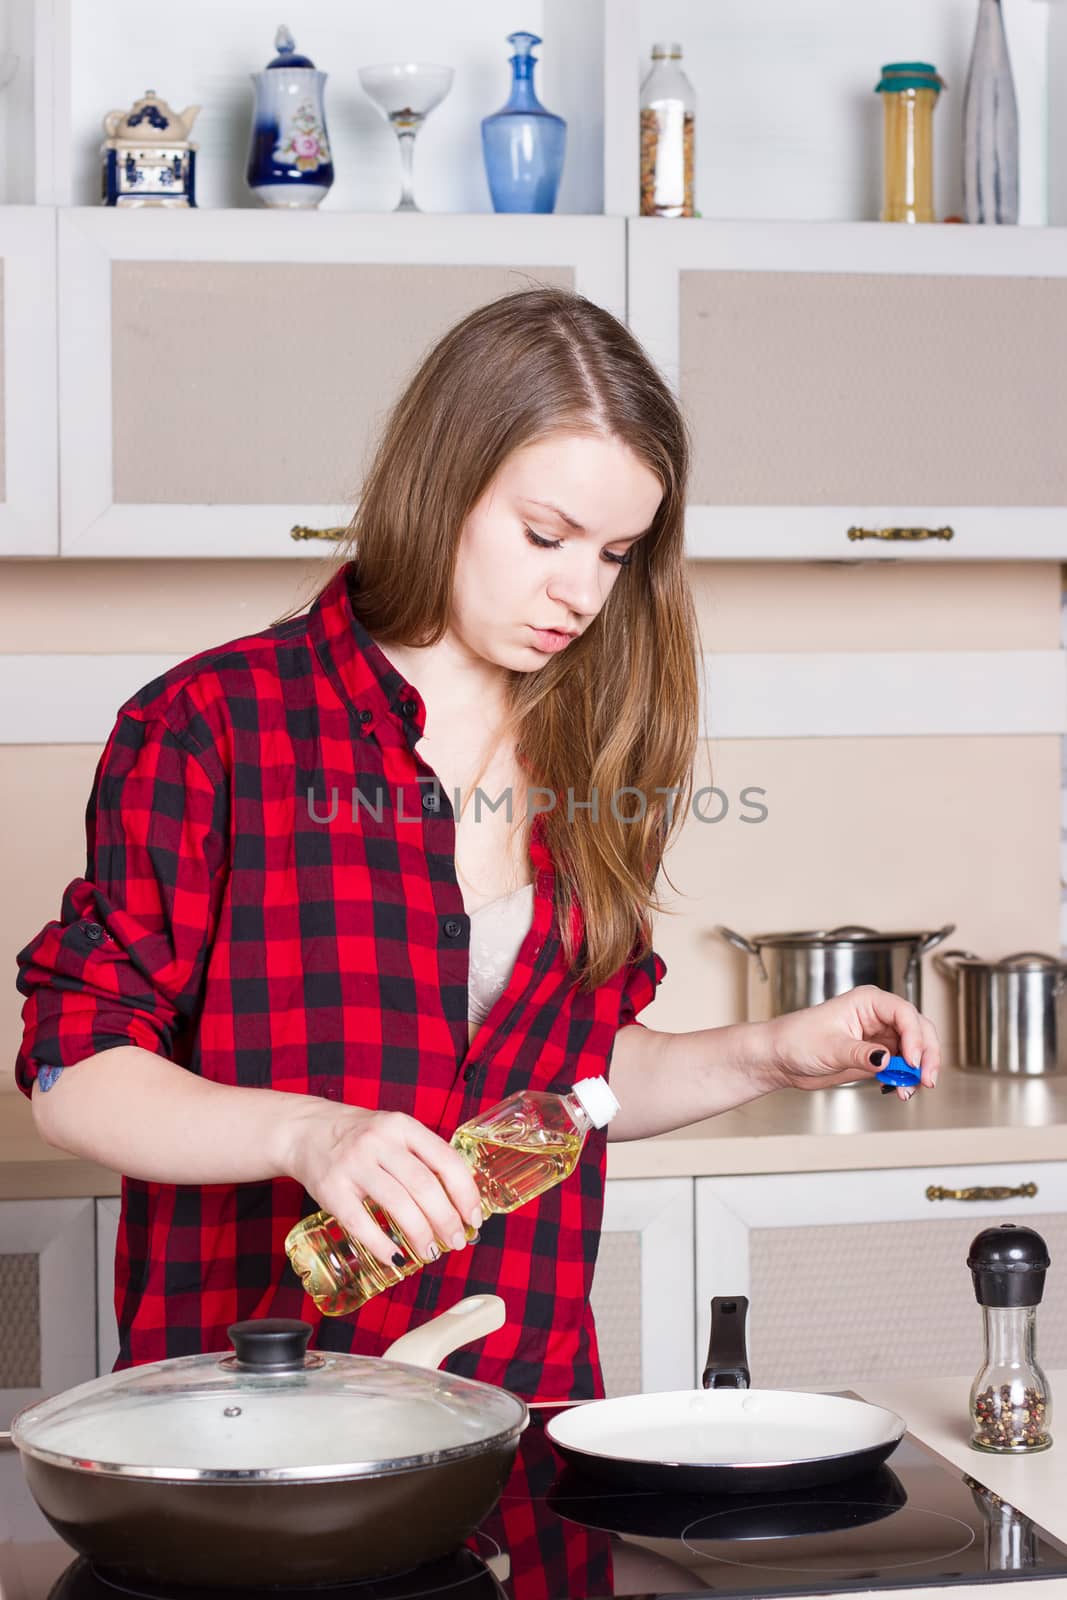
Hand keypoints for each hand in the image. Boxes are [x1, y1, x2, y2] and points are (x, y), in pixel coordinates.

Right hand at [283, 1101, 483, 1267]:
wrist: (305, 1131)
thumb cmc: (360, 1137)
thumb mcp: (394, 1133)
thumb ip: (422, 1157)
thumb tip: (459, 1203)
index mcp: (403, 1126)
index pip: (445, 1160)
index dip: (465, 1193)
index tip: (474, 1218)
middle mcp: (380, 1141)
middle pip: (424, 1185)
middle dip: (446, 1220)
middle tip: (457, 1241)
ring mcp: (354, 1164)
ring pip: (397, 1203)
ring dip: (420, 1234)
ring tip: (431, 1252)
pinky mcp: (331, 1188)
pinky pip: (360, 1222)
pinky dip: (381, 1245)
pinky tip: (395, 1258)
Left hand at [765, 985, 940, 1097]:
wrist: (781, 1059)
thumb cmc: (796, 1040)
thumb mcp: (830, 1048)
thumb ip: (861, 1054)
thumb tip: (886, 1060)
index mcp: (867, 1002)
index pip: (904, 1013)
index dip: (914, 1036)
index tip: (912, 1061)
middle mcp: (878, 1016)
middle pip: (919, 1029)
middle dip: (927, 1054)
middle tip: (925, 1078)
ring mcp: (879, 1037)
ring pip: (915, 1050)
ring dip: (918, 1070)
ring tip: (908, 1089)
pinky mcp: (877, 1057)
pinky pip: (902, 1066)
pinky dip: (907, 1079)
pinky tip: (900, 1090)